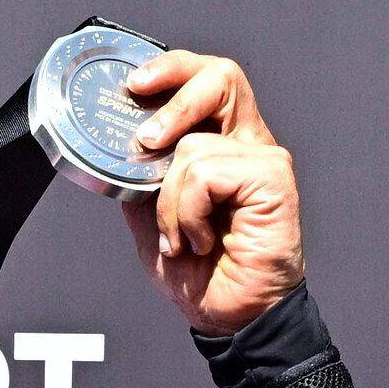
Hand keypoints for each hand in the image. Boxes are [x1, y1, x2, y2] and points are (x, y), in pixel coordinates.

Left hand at [115, 50, 303, 334]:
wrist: (228, 318)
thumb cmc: (200, 274)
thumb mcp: (150, 216)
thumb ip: (140, 177)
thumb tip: (115, 145)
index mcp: (224, 144)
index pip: (206, 81)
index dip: (173, 69)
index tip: (134, 83)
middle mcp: (248, 144)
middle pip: (221, 77)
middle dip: (175, 93)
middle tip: (146, 138)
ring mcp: (265, 159)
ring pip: (193, 145)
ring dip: (169, 201)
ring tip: (183, 237)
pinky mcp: (273, 178)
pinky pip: (206, 172)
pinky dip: (188, 211)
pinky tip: (202, 240)